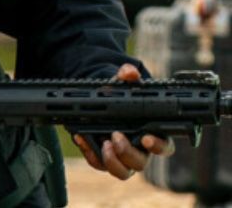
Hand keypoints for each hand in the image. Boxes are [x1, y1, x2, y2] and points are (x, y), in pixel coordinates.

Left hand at [72, 63, 174, 180]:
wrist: (99, 101)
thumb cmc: (119, 96)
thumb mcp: (123, 84)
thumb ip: (128, 77)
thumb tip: (129, 72)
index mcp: (152, 134)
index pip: (164, 147)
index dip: (158, 145)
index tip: (146, 137)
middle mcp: (139, 150)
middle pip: (141, 163)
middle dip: (128, 152)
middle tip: (116, 136)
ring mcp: (121, 158)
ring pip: (123, 172)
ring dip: (112, 161)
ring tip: (103, 142)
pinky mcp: (104, 159)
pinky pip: (98, 163)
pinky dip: (89, 152)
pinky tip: (80, 137)